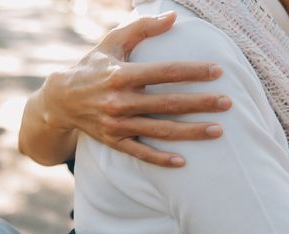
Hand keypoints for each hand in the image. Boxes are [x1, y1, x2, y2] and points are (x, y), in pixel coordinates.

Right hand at [41, 12, 231, 166]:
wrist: (60, 101)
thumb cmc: (92, 67)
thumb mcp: (112, 43)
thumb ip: (142, 28)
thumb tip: (173, 16)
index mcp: (121, 74)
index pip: (164, 72)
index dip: (192, 71)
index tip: (218, 71)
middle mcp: (119, 101)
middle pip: (168, 103)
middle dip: (200, 103)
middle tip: (228, 103)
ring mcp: (117, 125)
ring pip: (160, 131)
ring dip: (190, 132)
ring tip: (218, 131)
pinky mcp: (114, 142)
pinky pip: (141, 154)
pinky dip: (160, 159)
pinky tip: (183, 161)